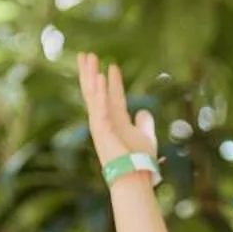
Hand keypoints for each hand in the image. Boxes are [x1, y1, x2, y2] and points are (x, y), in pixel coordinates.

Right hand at [77, 54, 157, 171]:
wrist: (135, 177)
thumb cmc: (139, 160)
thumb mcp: (146, 137)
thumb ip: (144, 123)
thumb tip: (143, 110)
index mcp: (115, 121)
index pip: (112, 96)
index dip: (112, 81)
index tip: (112, 66)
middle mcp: (104, 120)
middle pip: (95, 91)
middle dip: (90, 73)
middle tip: (86, 54)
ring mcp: (100, 124)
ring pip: (93, 95)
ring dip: (90, 75)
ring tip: (88, 57)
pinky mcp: (101, 129)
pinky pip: (98, 106)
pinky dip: (98, 91)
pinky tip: (98, 76)